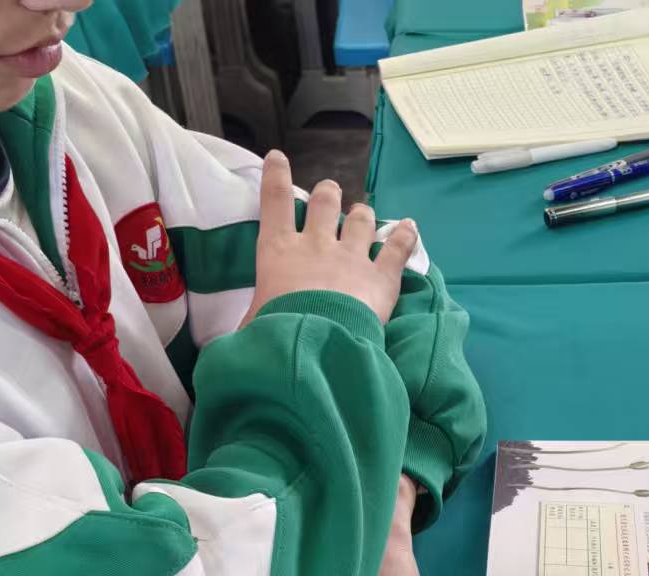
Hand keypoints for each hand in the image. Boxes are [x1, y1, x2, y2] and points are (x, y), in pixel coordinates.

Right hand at [243, 150, 418, 328]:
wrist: (316, 342)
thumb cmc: (274, 332)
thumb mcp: (250, 323)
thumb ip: (250, 322)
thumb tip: (238, 344)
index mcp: (278, 249)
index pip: (275, 201)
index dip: (276, 176)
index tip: (278, 158)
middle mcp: (316, 244)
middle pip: (324, 203)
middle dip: (327, 193)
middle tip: (329, 193)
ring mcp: (351, 256)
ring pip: (360, 220)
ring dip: (361, 213)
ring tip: (362, 213)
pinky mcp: (380, 275)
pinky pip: (397, 248)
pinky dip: (405, 236)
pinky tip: (410, 227)